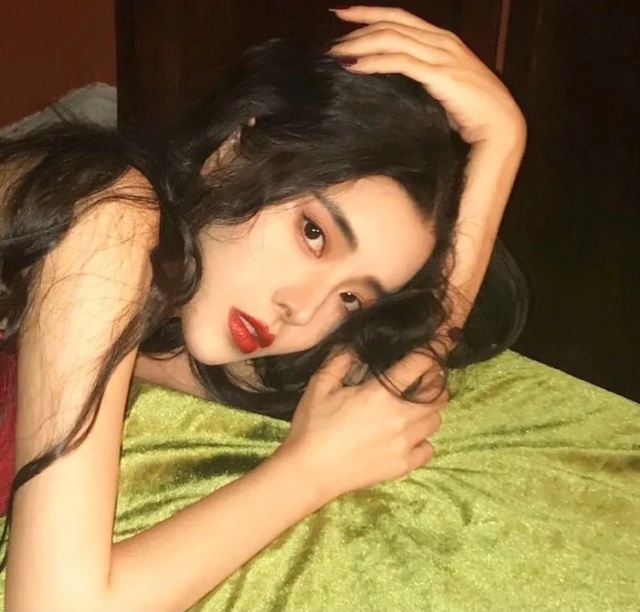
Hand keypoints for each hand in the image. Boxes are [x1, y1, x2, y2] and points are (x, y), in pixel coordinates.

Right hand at [275, 349, 445, 501]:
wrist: (309, 470)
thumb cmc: (312, 425)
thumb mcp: (320, 384)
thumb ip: (340, 360)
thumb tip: (357, 346)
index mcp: (382, 393)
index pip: (420, 364)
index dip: (436, 348)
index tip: (444, 338)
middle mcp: (401, 416)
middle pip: (439, 394)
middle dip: (436, 381)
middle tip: (424, 378)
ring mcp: (405, 443)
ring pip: (436, 421)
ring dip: (430, 410)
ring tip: (414, 408)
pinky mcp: (403, 465)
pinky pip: (429, 449)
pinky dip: (424, 440)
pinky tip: (408, 437)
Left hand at [329, 6, 525, 150]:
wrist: (500, 130)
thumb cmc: (472, 115)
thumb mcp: (443, 89)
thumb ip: (423, 77)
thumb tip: (392, 82)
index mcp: (443, 41)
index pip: (399, 17)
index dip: (368, 13)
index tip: (341, 16)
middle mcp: (442, 42)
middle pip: (391, 24)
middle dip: (357, 29)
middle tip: (330, 41)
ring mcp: (443, 56)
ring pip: (392, 39)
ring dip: (359, 44)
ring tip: (335, 54)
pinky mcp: (441, 75)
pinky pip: (401, 62)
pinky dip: (374, 62)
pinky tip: (354, 67)